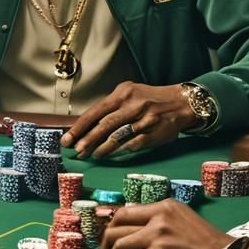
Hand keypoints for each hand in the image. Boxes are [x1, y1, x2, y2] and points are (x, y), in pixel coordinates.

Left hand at [61, 81, 194, 158]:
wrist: (180, 103)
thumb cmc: (149, 99)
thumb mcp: (129, 93)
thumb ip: (111, 106)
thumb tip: (87, 124)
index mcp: (123, 93)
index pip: (96, 111)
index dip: (80, 126)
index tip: (67, 138)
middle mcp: (133, 105)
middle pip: (105, 125)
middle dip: (87, 139)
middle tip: (75, 150)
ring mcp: (143, 120)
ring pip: (117, 137)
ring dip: (101, 148)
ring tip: (89, 155)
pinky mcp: (152, 134)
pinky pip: (131, 145)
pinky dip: (117, 151)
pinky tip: (108, 155)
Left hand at [102, 200, 227, 248]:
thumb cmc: (206, 243)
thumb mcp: (183, 218)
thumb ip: (161, 218)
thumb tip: (136, 226)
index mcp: (164, 206)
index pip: (125, 211)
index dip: (113, 225)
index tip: (110, 236)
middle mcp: (157, 219)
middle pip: (116, 226)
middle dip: (106, 242)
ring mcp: (156, 239)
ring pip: (117, 245)